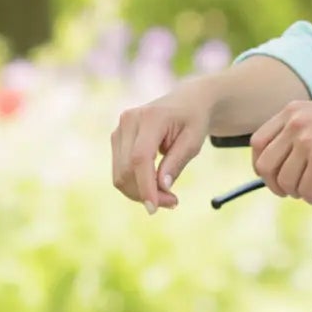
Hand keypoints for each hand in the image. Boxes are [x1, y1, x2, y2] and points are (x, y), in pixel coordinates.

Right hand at [111, 84, 211, 212]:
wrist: (186, 102)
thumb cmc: (193, 121)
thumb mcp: (194, 141)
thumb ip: (177, 162)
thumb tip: (162, 187)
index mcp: (150, 117)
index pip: (140, 158)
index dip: (145, 186)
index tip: (155, 208)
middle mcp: (129, 121)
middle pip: (126, 170)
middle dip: (146, 193)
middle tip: (173, 202)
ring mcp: (119, 130)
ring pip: (120, 174)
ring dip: (140, 192)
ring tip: (168, 196)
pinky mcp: (117, 140)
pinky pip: (120, 171)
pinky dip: (136, 185)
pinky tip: (155, 187)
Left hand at [251, 96, 311, 202]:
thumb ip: (297, 130)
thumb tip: (279, 161)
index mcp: (292, 111)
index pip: (257, 142)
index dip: (260, 165)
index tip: (271, 175)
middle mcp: (296, 124)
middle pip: (265, 164)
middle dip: (273, 184)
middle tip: (286, 191)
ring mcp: (308, 141)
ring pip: (284, 180)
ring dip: (294, 192)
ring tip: (308, 191)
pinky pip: (304, 188)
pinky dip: (309, 197)